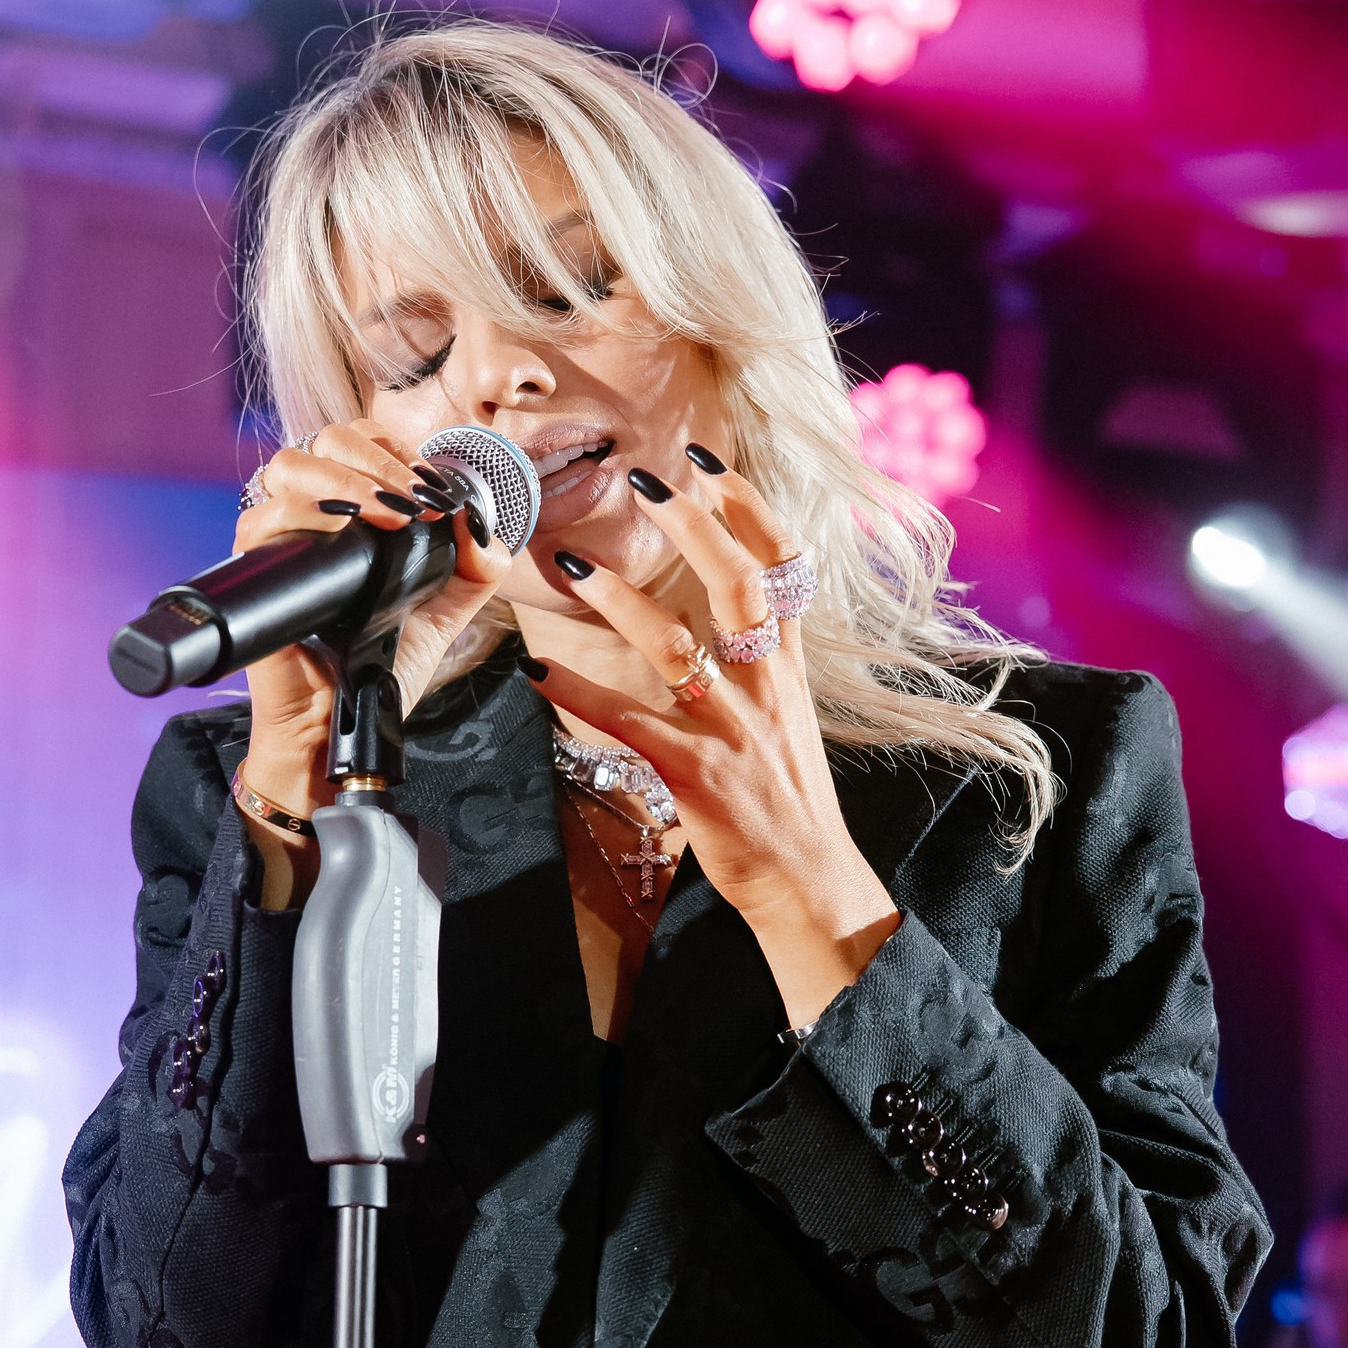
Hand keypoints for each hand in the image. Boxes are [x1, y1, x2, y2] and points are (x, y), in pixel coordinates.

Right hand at [233, 420, 513, 818]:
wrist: (344, 722)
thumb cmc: (383, 666)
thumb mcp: (447, 610)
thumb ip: (476, 565)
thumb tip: (480, 520)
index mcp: (351, 512)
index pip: (359, 442)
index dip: (394, 450)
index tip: (432, 489)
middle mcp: (310, 516)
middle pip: (323, 441)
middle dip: (375, 461)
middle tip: (414, 500)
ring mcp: (279, 540)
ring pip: (288, 466)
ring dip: (345, 480)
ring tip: (389, 515)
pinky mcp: (254, 571)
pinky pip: (259, 519)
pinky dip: (301, 513)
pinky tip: (344, 529)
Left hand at [524, 459, 900, 1025]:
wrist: (810, 882)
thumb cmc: (787, 801)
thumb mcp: (788, 718)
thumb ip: (761, 664)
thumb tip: (730, 616)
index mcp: (786, 668)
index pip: (782, 568)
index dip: (749, 511)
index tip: (710, 465)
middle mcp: (765, 688)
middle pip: (740, 587)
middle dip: (696, 528)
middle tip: (648, 482)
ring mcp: (733, 730)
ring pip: (679, 648)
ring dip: (622, 601)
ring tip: (573, 564)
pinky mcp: (696, 775)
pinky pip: (630, 726)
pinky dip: (579, 696)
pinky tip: (538, 671)